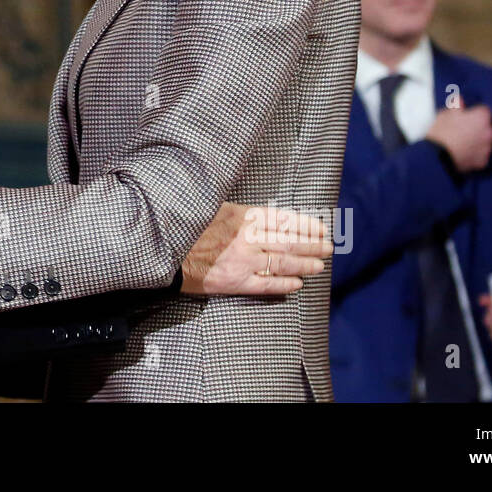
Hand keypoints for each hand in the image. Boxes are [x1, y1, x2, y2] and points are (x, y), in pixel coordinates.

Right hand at [181, 203, 332, 295]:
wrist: (162, 249)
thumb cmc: (186, 225)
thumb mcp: (213, 206)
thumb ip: (240, 211)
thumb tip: (263, 214)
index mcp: (243, 216)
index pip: (284, 220)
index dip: (305, 225)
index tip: (320, 227)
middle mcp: (248, 238)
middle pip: (288, 241)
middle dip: (312, 244)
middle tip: (328, 247)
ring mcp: (243, 262)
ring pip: (282, 263)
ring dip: (304, 264)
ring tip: (319, 265)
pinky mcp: (234, 282)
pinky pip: (266, 285)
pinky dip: (284, 285)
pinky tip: (297, 284)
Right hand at [426, 104, 491, 172]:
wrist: (436, 156)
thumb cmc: (440, 131)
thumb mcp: (444, 114)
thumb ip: (456, 106)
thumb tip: (460, 100)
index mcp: (481, 117)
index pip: (483, 111)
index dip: (472, 114)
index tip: (463, 117)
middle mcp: (489, 131)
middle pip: (486, 127)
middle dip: (476, 128)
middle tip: (461, 130)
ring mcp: (487, 148)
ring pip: (484, 142)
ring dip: (476, 141)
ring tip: (461, 144)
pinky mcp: (482, 161)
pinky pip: (480, 156)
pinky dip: (474, 155)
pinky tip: (463, 154)